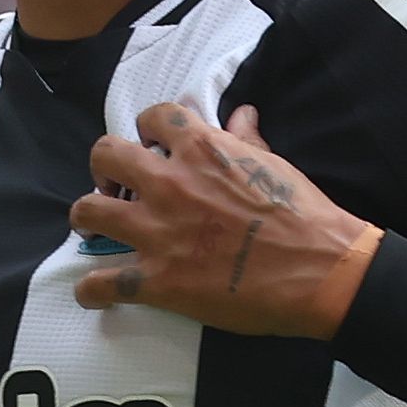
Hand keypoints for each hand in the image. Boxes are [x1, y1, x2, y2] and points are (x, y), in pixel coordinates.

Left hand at [69, 102, 380, 338]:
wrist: (321, 270)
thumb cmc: (305, 216)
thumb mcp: (276, 164)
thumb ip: (246, 140)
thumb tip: (242, 114)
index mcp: (201, 149)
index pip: (152, 117)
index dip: (147, 130)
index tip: (151, 146)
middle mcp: (170, 184)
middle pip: (105, 155)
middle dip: (104, 168)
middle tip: (114, 185)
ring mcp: (158, 232)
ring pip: (87, 212)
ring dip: (86, 218)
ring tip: (94, 229)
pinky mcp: (159, 280)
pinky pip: (102, 283)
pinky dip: (93, 290)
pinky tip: (96, 292)